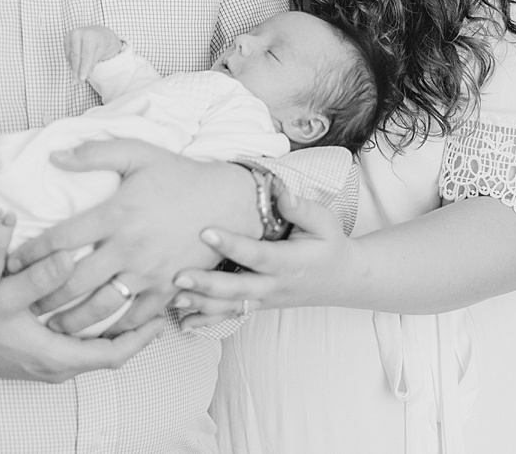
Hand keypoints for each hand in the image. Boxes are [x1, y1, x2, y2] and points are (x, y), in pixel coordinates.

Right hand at [0, 166, 164, 379]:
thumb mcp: (3, 294)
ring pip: (97, 350)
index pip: (112, 355)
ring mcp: (50, 363)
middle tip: (160, 302)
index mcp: (54, 356)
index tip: (163, 315)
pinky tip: (106, 307)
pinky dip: (99, 330)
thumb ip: (37, 276)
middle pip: (110, 353)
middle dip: (137, 330)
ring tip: (141, 301)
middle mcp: (57, 366)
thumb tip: (71, 257)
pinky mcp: (43, 355)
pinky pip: (82, 347)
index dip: (142, 337)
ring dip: (119, 330)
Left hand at [5, 139, 260, 335]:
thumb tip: (55, 156)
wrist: (230, 201)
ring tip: (51, 325)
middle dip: (41, 295)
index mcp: (116, 213)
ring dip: (71, 320)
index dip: (29, 254)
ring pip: (99, 306)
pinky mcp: (169, 288)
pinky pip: (136, 317)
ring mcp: (149, 272)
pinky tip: (97, 333)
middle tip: (21, 303)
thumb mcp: (138, 153)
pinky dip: (114, 329)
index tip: (11, 263)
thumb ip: (95, 153)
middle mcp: (128, 247)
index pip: (60, 239)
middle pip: (72, 281)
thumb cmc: (180, 175)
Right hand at [67, 25, 123, 79]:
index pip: (86, 55)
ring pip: (70, 56)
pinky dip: (71, 62)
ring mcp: (71, 35)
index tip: (82, 79)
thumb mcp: (101, 52)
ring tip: (76, 79)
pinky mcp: (66, 38)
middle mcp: (79, 33)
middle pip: (76, 56)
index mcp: (90, 35)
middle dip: (76, 70)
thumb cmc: (101, 43)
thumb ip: (93, 63)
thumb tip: (86, 76)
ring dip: (73, 69)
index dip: (84, 68)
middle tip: (77, 82)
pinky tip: (75, 68)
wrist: (98, 32)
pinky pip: (67, 54)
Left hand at [168, 183, 360, 328]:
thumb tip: (279, 191)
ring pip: (231, 306)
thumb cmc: (330, 245)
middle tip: (178, 275)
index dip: (232, 245)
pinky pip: (231, 316)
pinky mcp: (258, 306)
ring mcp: (265, 299)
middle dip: (207, 284)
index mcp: (290, 262)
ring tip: (173, 298)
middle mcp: (275, 285)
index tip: (205, 231)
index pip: (257, 255)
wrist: (342, 280)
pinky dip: (207, 321)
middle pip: (238, 288)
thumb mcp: (325, 223)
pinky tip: (183, 324)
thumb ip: (301, 208)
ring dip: (201, 304)